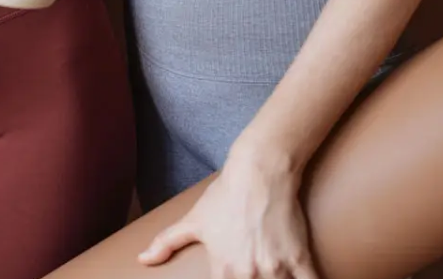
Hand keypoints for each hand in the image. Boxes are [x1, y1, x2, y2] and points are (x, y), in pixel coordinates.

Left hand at [139, 149, 318, 278]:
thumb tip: (143, 260)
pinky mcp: (300, 258)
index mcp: (224, 271)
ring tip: (276, 275)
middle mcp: (249, 274)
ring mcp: (276, 268)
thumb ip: (166, 243)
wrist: (258, 173)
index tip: (236, 278)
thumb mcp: (193, 221)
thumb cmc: (225, 196)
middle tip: (255, 270)